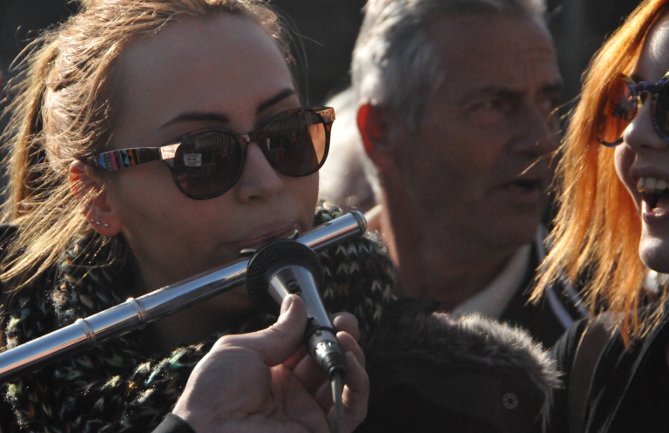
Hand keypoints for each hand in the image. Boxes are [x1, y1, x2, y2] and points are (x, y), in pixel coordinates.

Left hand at [172, 295, 368, 432]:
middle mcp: (293, 395)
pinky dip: (357, 384)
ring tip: (344, 339)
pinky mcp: (321, 432)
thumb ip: (277, 331)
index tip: (329, 313)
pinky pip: (351, 409)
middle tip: (344, 323)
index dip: (321, 330)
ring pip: (346, 384)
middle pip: (330, 364)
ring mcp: (308, 414)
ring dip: (352, 357)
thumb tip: (297, 305)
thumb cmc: (213, 396)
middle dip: (341, 340)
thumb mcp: (241, 350)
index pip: (307, 349)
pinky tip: (350, 362)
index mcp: (273, 375)